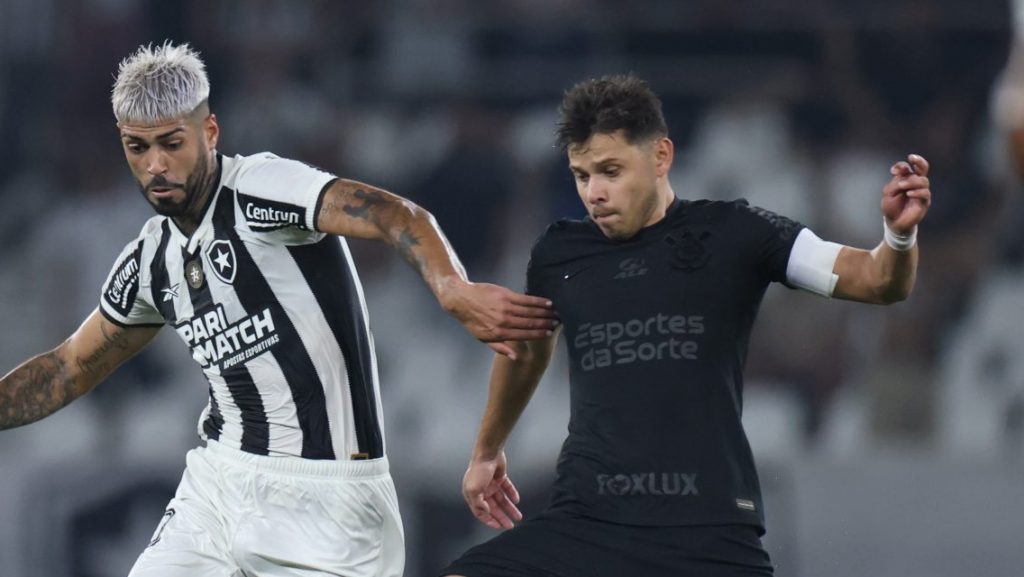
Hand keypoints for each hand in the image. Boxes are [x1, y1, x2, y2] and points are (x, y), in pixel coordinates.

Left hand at [440, 280, 557, 358]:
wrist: (461, 300)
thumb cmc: (473, 321)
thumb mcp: (483, 339)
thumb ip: (500, 348)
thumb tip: (515, 357)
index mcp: (500, 334)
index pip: (524, 335)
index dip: (538, 334)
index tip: (550, 333)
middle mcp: (504, 322)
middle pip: (530, 323)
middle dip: (545, 323)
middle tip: (557, 322)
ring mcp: (505, 308)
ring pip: (530, 311)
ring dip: (544, 313)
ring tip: (555, 313)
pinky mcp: (506, 295)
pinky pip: (525, 299)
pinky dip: (537, 301)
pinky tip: (546, 302)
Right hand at [463, 451, 521, 528]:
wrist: (489, 452)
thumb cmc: (479, 470)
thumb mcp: (473, 490)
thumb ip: (478, 504)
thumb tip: (485, 513)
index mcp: (473, 495)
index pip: (481, 512)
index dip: (489, 520)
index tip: (498, 526)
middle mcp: (482, 491)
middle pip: (493, 508)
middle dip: (502, 517)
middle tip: (510, 526)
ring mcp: (491, 484)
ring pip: (502, 500)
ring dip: (510, 509)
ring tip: (518, 516)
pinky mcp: (500, 477)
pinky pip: (507, 489)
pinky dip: (512, 494)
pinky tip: (516, 500)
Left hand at [881, 154, 931, 234]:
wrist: (894, 222)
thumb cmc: (891, 206)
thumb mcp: (888, 192)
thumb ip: (896, 181)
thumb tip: (905, 171)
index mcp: (905, 178)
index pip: (907, 167)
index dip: (901, 165)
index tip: (893, 171)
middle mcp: (915, 183)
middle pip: (923, 168)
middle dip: (919, 161)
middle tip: (912, 158)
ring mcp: (921, 192)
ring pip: (923, 180)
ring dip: (912, 181)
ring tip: (902, 186)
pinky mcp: (924, 202)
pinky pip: (925, 193)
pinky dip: (917, 192)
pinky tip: (909, 193)